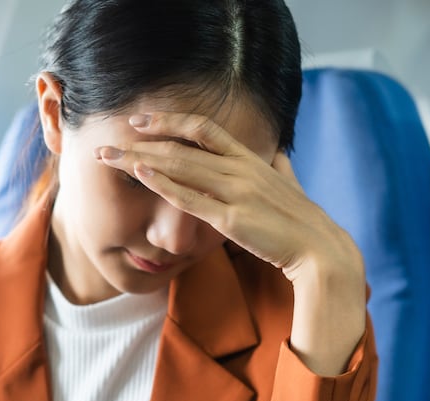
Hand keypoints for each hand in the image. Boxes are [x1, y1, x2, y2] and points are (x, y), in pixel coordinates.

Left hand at [96, 112, 366, 375]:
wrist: (320, 250)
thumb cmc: (303, 223)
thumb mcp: (290, 186)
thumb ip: (280, 168)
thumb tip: (279, 154)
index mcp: (252, 159)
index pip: (205, 128)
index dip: (170, 120)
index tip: (141, 120)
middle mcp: (241, 168)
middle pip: (182, 145)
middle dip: (141, 141)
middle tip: (109, 140)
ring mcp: (237, 192)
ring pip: (180, 166)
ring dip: (140, 160)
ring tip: (110, 157)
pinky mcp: (233, 219)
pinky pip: (191, 198)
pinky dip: (164, 184)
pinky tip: (141, 175)